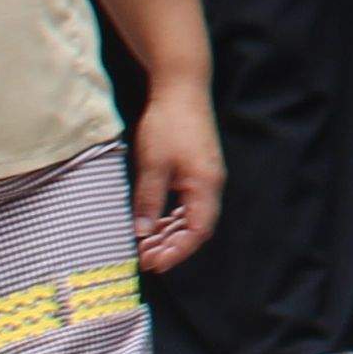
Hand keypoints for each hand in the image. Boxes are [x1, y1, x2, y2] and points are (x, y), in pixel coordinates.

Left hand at [130, 82, 223, 269]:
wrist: (182, 88)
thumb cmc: (169, 124)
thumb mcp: (153, 164)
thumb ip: (149, 201)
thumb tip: (141, 233)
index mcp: (205, 185)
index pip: (197, 231)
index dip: (177, 252)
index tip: (154, 265)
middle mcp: (210, 184)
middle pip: (196, 227)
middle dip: (171, 247)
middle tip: (143, 259)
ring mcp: (204, 177)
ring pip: (191, 216)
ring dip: (170, 234)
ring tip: (144, 246)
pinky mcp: (196, 170)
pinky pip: (187, 203)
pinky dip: (171, 218)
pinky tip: (154, 224)